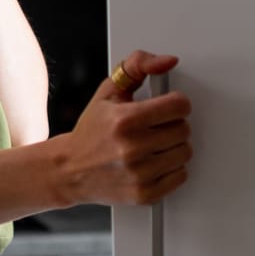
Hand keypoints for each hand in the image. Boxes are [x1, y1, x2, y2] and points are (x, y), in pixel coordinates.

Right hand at [54, 51, 191, 206]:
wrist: (70, 170)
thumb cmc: (91, 131)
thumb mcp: (109, 91)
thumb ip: (137, 66)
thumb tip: (167, 61)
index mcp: (125, 120)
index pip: (179, 106)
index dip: (175, 104)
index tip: (167, 108)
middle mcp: (132, 148)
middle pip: (184, 130)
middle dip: (172, 125)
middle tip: (155, 128)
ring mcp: (139, 174)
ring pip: (185, 153)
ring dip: (173, 147)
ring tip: (153, 145)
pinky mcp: (144, 194)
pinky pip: (180, 176)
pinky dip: (171, 169)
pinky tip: (153, 162)